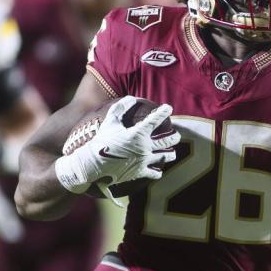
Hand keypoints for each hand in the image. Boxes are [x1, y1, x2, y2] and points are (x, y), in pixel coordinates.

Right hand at [55, 96, 179, 193]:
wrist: (94, 164)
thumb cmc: (102, 140)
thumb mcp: (110, 121)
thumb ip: (121, 107)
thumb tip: (131, 98)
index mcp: (138, 133)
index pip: (155, 119)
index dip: (163, 111)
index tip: (168, 108)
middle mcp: (144, 147)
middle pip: (167, 141)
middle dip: (174, 137)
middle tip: (176, 135)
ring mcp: (143, 161)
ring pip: (164, 157)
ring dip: (170, 154)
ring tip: (172, 153)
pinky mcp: (139, 172)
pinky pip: (154, 173)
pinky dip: (158, 172)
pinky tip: (159, 171)